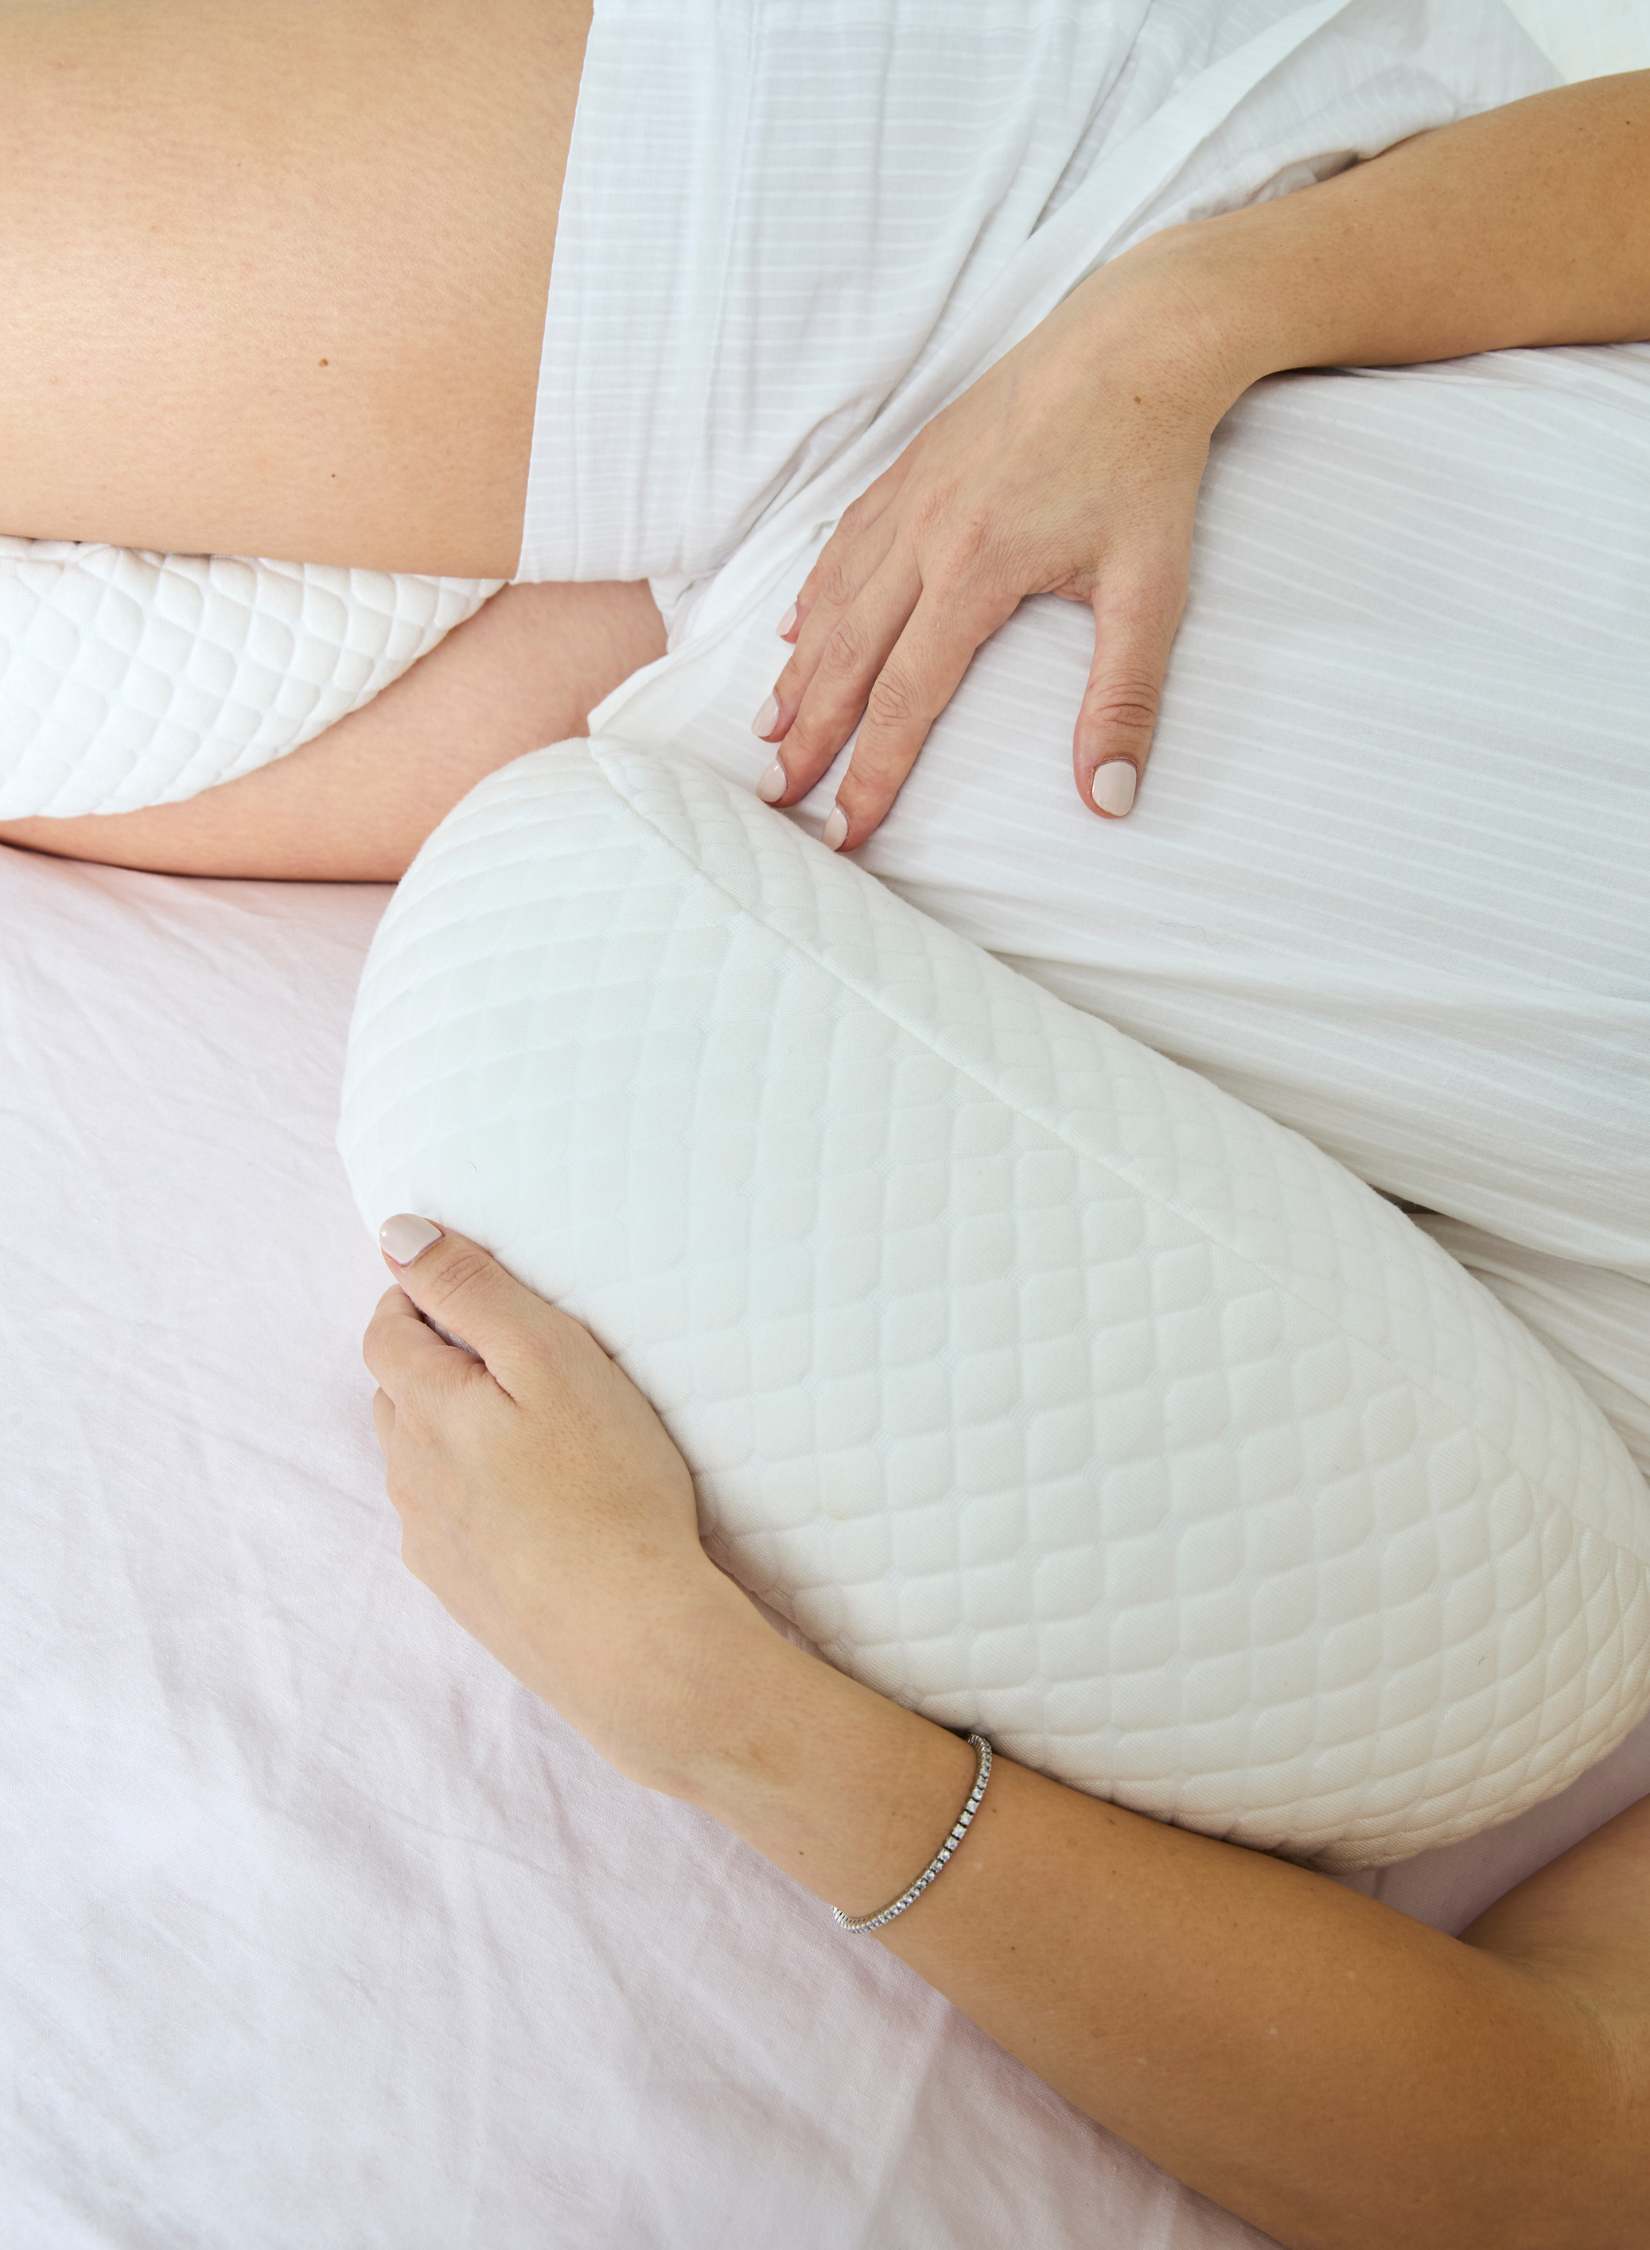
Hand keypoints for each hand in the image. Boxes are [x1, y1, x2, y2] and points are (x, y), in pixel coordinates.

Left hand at [362, 1213, 759, 1782]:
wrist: (633, 1639)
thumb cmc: (609, 1486)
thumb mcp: (550, 1357)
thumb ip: (471, 1291)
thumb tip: (395, 1236)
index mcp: (424, 1408)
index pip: (386, 1329)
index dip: (423, 1299)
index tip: (478, 1294)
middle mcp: (408, 1474)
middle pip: (397, 1393)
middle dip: (438, 1362)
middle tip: (519, 1359)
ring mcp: (429, 1540)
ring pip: (420, 1459)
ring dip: (455, 1432)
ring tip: (533, 1432)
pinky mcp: (460, 1591)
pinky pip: (447, 1521)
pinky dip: (475, 1496)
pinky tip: (534, 1506)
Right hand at [751, 236, 1254, 846]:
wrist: (1137, 338)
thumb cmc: (1149, 464)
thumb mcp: (1152, 591)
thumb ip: (1124, 700)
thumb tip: (1110, 800)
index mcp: (973, 572)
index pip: (904, 699)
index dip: (871, 774)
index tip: (846, 831)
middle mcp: (923, 536)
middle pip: (849, 658)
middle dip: (811, 735)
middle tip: (775, 795)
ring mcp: (911, 496)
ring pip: (835, 601)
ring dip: (799, 672)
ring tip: (769, 729)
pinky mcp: (915, 464)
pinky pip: (845, 542)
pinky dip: (815, 593)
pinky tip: (796, 628)